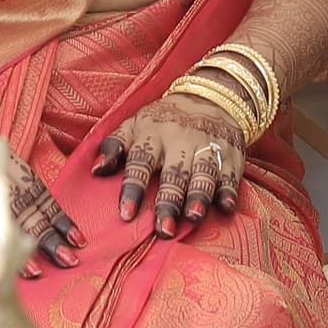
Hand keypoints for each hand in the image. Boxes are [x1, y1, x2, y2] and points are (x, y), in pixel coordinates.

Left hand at [94, 94, 253, 235]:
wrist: (209, 96)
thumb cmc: (163, 120)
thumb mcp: (134, 124)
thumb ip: (113, 146)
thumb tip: (95, 171)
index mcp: (152, 134)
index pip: (140, 161)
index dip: (133, 188)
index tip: (126, 215)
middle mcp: (181, 139)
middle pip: (174, 173)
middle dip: (169, 202)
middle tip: (163, 231)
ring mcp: (208, 145)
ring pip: (203, 172)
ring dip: (198, 196)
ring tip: (193, 218)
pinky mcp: (231, 152)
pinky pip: (231, 172)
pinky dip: (229, 189)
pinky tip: (225, 206)